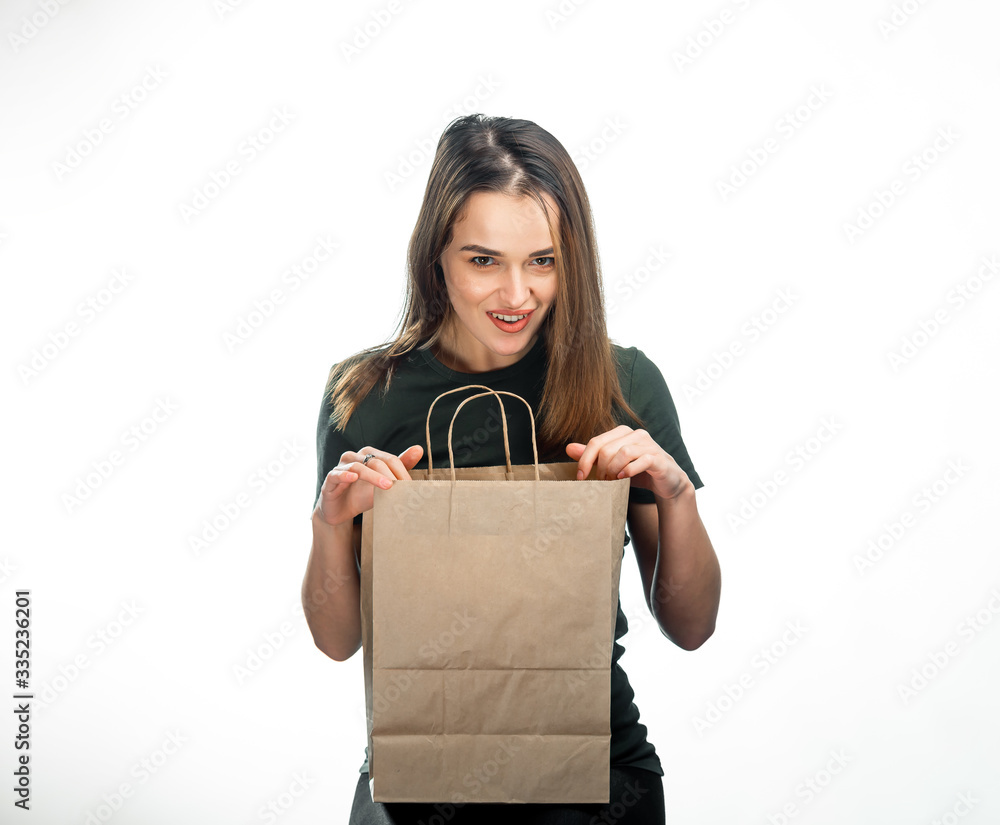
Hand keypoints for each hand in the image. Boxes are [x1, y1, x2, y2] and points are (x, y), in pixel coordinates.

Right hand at [314, 444, 423, 526]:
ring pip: (358, 466)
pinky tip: (353, 478)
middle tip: (403, 488)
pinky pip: (336, 474)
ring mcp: (340, 467)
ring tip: (387, 486)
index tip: (411, 486)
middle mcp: (354, 456)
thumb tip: (419, 449)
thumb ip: (400, 467)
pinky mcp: (330, 480)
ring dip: (373, 476)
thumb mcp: (383, 483)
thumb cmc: (362, 494)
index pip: (389, 459)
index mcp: (369, 454)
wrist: (341, 511)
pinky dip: (345, 475)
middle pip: (375, 461)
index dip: (401, 472)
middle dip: (391, 474)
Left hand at [565, 426, 690, 500]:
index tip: (580, 477)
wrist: (667, 482)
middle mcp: (636, 434)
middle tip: (601, 483)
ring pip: (623, 452)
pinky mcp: (659, 458)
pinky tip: (623, 478)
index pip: (596, 442)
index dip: (585, 460)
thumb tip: (569, 448)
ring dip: (613, 470)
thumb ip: (593, 456)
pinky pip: (641, 460)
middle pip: (607, 448)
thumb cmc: (638, 471)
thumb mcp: (612, 464)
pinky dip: (629, 470)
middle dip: (600, 469)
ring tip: (611, 482)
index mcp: (622, 432)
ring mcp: (649, 444)